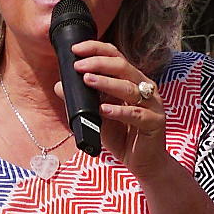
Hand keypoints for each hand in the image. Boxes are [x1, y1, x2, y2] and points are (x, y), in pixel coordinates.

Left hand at [65, 40, 167, 176]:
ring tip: (87, 80)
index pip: (115, 56)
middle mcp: (144, 87)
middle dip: (98, 63)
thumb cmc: (122, 136)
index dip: (96, 49)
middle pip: (122, 66)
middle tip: (78, 66)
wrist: (143, 163)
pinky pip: (135, 113)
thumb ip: (83, 100)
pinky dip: (118, 111)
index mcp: (131, 80)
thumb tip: (59, 85)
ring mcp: (152, 103)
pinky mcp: (154, 121)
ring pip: (129, 87)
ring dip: (106, 82)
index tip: (75, 50)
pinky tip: (104, 109)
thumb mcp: (97, 116)